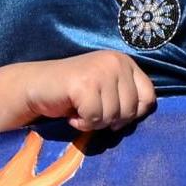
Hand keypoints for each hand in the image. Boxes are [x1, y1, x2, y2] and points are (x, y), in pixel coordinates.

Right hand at [23, 50, 155, 132]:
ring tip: (79, 110)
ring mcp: (99, 71)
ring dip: (94, 122)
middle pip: (130, 110)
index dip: (132, 114)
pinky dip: (81, 123)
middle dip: (110, 120)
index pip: (148, 97)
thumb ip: (127, 97)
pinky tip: (71, 113)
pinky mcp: (83, 84)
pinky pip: (94, 118)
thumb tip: (144, 112)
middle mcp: (115, 62)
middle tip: (90, 111)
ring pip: (112, 116)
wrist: (37, 86)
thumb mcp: (108, 90)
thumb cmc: (74, 93)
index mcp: (124, 61)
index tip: (112, 113)